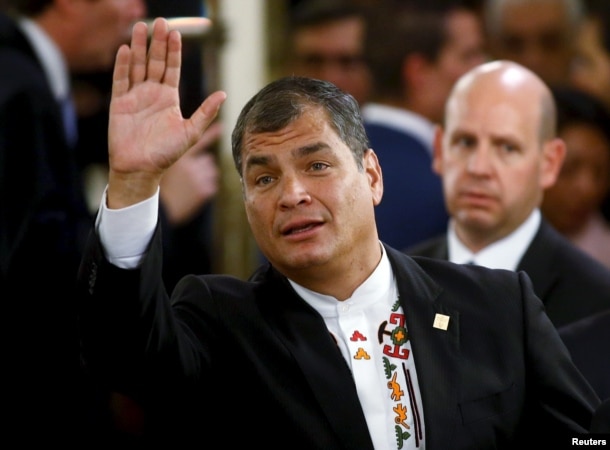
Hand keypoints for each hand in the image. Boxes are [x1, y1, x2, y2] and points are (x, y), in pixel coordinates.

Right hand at [106, 17, 225, 208]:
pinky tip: (125, 49)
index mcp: (169, 98)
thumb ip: (205, 112)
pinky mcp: (119, 103)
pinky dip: (122, 65)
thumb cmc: (167, 154)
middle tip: (159, 22)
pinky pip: (120, 80)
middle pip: (155, 62)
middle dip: (157, 43)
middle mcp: (152, 94)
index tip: (175, 33)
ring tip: (140, 28)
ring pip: (137, 66)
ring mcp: (135, 97)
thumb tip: (224, 94)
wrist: (142, 169)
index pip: (172, 68)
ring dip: (138, 47)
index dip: (174, 51)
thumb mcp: (191, 132)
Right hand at [160, 122, 221, 224]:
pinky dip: (205, 188)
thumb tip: (192, 148)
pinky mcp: (205, 190)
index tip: (221, 127)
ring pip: (211, 172)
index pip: (198, 142)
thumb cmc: (162, 186)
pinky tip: (193, 193)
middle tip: (189, 176)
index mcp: (179, 157)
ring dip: (204, 176)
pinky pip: (211, 185)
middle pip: (207, 160)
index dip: (211, 134)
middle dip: (201, 166)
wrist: (164, 209)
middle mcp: (191, 165)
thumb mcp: (165, 166)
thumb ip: (175, 154)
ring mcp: (199, 178)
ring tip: (190, 185)